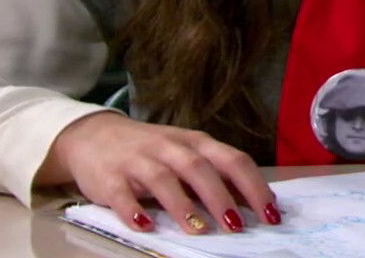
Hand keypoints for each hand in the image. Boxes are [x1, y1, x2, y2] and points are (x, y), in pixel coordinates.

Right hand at [39, 113, 277, 234]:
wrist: (94, 135)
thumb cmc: (151, 151)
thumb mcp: (187, 155)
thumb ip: (217, 176)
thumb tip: (255, 204)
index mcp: (196, 143)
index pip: (232, 160)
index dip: (253, 187)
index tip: (271, 214)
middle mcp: (169, 147)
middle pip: (199, 168)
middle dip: (220, 197)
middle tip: (237, 226)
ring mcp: (138, 160)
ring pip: (163, 179)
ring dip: (182, 205)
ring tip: (197, 230)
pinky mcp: (110, 177)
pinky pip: (121, 194)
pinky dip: (132, 210)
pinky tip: (145, 226)